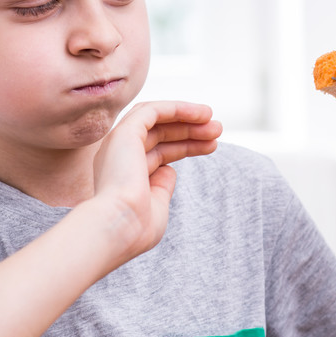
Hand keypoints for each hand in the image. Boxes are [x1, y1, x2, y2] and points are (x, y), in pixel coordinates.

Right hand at [92, 101, 220, 261]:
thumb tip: (170, 170)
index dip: (186, 146)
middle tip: (217, 130)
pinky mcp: (124, 132)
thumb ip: (162, 187)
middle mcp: (118, 157)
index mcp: (124, 176)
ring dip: (185, 117)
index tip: (212, 145)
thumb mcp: (157, 207)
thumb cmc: (137, 228)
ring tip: (213, 119)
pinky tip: (201, 113)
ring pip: (155, 119)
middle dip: (190, 131)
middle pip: (159, 134)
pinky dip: (177, 108)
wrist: (120, 227)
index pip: (157, 152)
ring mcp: (119, 143)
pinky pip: (152, 111)